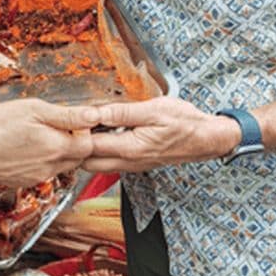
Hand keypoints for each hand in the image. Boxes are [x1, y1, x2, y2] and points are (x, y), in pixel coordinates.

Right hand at [0, 98, 96, 187]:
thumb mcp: (33, 109)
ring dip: (58, 149)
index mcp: (56, 147)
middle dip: (73, 140)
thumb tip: (95, 115)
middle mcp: (50, 167)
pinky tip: (26, 145)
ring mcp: (37, 176)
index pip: (90, 144)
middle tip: (54, 124)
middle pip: (78, 156)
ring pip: (61, 163)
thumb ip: (67, 115)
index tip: (71, 119)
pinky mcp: (25, 181)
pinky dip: (42, 158)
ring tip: (37, 133)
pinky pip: (44, 170)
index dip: (84, 130)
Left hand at [82, 97, 238, 173]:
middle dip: (76, 146)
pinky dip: (101, 150)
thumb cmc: (184, 122)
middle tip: (72, 123)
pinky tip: (103, 132)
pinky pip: (111, 161)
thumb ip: (121, 113)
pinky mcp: (137, 163)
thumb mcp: (153, 110)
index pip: (89, 147)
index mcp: (130, 148)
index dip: (75, 133)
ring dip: (88, 149)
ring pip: (98, 164)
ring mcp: (132, 165)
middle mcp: (128, 162)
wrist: (207, 139)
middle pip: (88, 162)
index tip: (68, 118)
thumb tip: (95, 113)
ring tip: (85, 126)